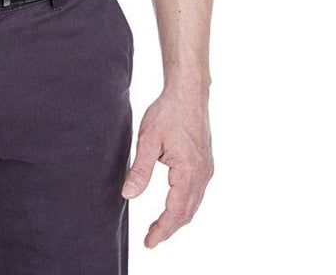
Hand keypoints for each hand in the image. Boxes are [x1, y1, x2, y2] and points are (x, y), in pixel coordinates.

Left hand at [120, 91, 212, 247]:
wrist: (189, 93)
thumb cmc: (168, 112)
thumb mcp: (148, 139)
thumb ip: (140, 170)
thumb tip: (128, 195)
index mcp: (188, 171)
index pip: (175, 211)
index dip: (162, 230)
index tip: (149, 242)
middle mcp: (202, 174)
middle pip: (187, 213)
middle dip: (169, 229)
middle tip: (151, 239)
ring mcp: (206, 169)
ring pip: (193, 204)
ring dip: (177, 218)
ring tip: (159, 227)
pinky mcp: (206, 163)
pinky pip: (197, 193)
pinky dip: (185, 206)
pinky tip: (173, 206)